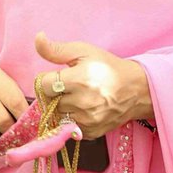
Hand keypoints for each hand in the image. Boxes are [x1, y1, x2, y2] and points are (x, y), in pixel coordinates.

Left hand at [34, 31, 152, 139]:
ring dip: (61, 107)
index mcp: (79, 80)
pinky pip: (68, 127)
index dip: (47, 79)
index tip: (58, 75)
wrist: (135, 89)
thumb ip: (56, 49)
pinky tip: (83, 109)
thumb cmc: (107, 66)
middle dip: (54, 93)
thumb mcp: (83, 51)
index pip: (43, 85)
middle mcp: (82, 103)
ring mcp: (87, 120)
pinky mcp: (90, 133)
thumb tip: (37, 39)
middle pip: (49, 101)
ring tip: (76, 97)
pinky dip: (71, 119)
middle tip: (69, 86)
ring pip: (57, 115)